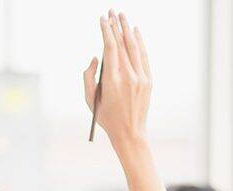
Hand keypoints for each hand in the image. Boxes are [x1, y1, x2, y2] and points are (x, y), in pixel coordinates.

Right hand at [85, 12, 166, 190]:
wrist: (129, 133)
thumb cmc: (106, 117)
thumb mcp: (90, 100)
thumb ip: (89, 77)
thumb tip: (96, 58)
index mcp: (112, 81)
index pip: (110, 48)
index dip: (106, 32)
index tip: (102, 20)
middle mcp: (128, 76)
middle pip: (122, 44)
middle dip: (116, 26)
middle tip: (111, 11)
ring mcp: (141, 77)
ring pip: (134, 47)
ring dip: (128, 30)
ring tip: (122, 16)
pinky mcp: (148, 80)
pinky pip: (144, 56)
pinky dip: (139, 42)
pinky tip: (135, 32)